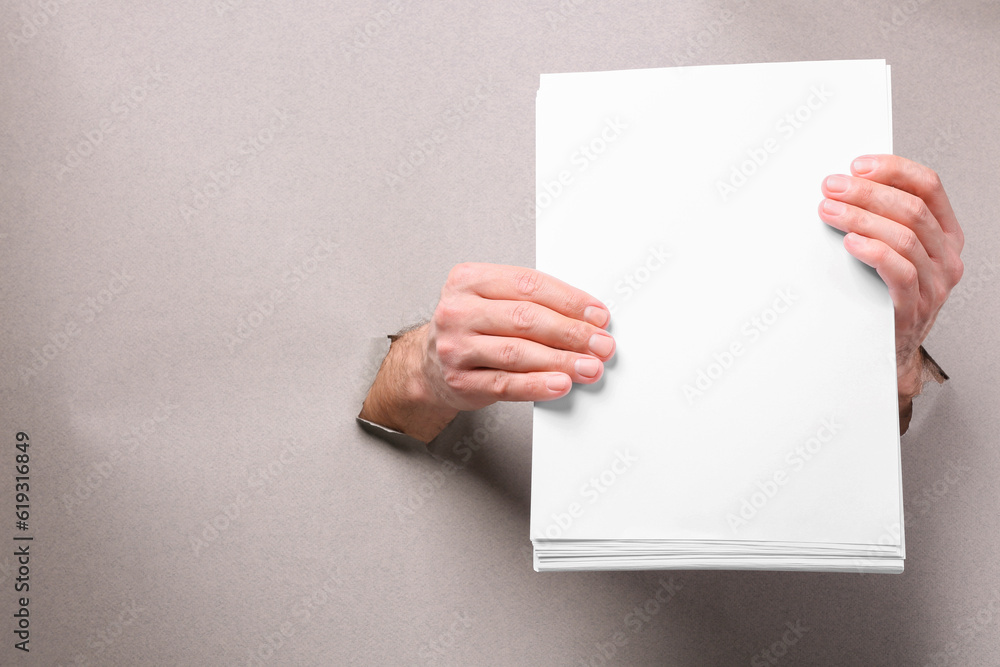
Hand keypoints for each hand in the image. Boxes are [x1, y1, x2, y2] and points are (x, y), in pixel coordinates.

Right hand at [359, 263, 615, 441]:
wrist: (428, 365)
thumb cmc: (471, 328)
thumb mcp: (492, 300)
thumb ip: (532, 301)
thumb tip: (587, 318)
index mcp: (469, 279)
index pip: (528, 285)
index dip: (569, 300)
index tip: (597, 314)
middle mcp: (458, 311)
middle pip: (525, 318)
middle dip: (571, 332)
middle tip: (601, 343)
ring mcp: (456, 347)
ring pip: (518, 352)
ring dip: (561, 360)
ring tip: (589, 366)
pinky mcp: (460, 380)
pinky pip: (506, 384)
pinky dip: (538, 385)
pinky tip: (560, 383)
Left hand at [818, 154, 963, 397]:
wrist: (886, 354)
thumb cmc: (881, 295)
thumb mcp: (891, 252)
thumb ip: (881, 220)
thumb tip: (845, 184)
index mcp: (945, 234)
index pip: (929, 186)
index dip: (893, 169)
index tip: (857, 165)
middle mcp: (946, 257)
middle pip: (912, 208)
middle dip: (867, 192)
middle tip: (831, 187)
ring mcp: (935, 285)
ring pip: (905, 236)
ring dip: (861, 217)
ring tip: (828, 211)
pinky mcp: (913, 309)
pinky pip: (900, 271)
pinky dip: (873, 251)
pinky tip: (850, 242)